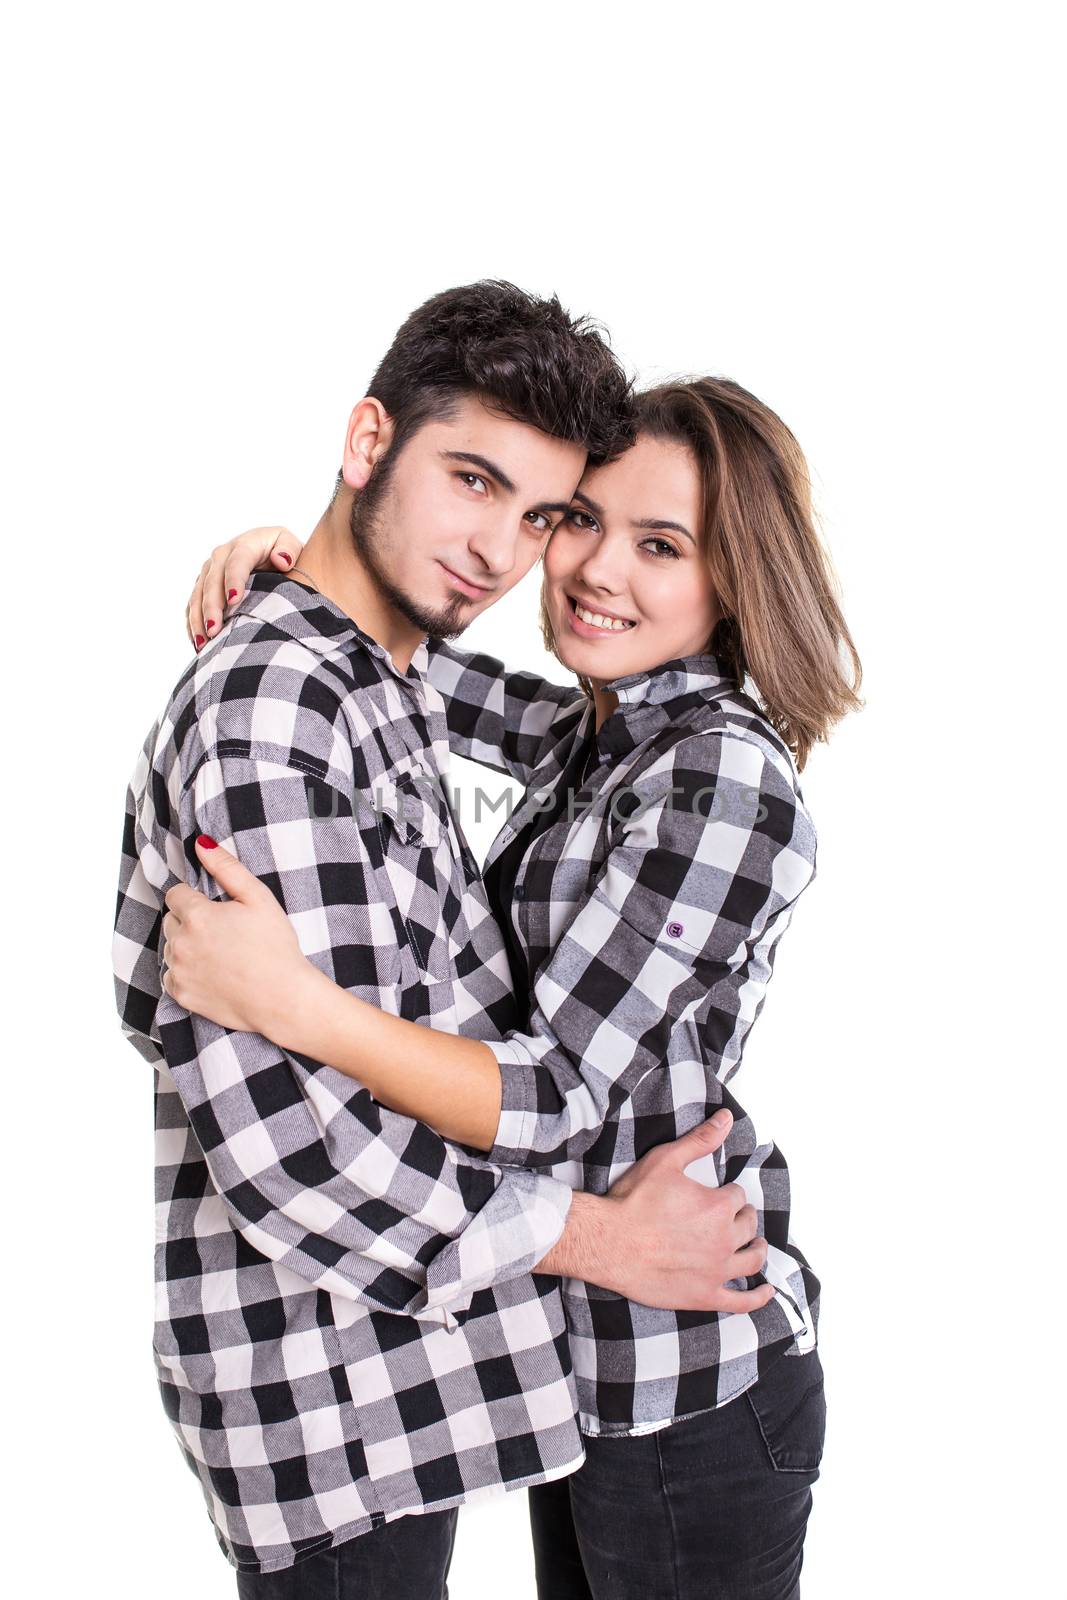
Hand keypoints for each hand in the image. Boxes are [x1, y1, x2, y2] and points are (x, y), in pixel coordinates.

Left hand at [162, 835, 312, 1035]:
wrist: (282, 998)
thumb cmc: (276, 947)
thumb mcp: (258, 899)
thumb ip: (227, 868)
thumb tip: (202, 843)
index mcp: (197, 915)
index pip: (175, 895)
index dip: (195, 899)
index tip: (216, 911)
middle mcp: (180, 942)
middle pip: (171, 920)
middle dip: (190, 922)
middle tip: (222, 933)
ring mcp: (178, 970)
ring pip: (170, 948)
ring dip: (187, 947)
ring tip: (220, 955)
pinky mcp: (181, 994)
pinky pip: (171, 975)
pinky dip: (186, 973)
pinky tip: (212, 974)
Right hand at [186, 526, 304, 650]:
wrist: (271, 553)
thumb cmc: (284, 553)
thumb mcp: (290, 545)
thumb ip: (290, 549)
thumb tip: (282, 560)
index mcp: (244, 545)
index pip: (236, 562)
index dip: (234, 580)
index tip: (234, 601)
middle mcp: (221, 556)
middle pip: (212, 581)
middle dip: (212, 607)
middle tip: (214, 630)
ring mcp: (209, 572)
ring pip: (198, 595)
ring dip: (198, 620)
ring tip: (203, 644)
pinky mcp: (202, 586)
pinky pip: (193, 606)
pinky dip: (194, 625)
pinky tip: (199, 644)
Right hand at [558, 1111, 774, 1313]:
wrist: (608, 1242)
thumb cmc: (634, 1200)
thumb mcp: (666, 1160)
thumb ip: (701, 1140)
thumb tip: (727, 1118)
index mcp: (718, 1207)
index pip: (738, 1197)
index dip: (729, 1194)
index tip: (720, 1195)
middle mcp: (724, 1239)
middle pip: (747, 1226)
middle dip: (743, 1219)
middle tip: (735, 1217)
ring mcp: (717, 1271)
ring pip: (751, 1260)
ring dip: (757, 1250)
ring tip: (756, 1246)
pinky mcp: (705, 1296)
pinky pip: (741, 1301)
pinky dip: (758, 1297)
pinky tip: (766, 1291)